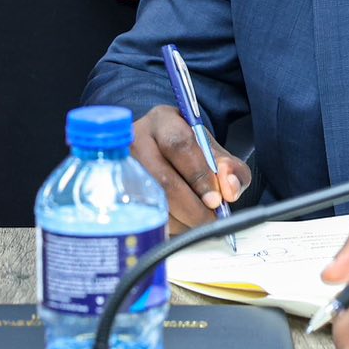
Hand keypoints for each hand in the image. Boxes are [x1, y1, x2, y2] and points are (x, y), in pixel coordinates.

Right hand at [131, 105, 251, 232]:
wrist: (159, 155)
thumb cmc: (189, 154)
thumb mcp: (213, 153)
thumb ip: (231, 169)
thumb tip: (229, 190)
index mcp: (163, 121)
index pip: (179, 145)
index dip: (199, 176)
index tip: (216, 200)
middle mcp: (136, 140)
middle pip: (163, 179)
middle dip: (192, 207)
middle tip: (211, 221)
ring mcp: (122, 166)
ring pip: (153, 203)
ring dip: (181, 221)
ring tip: (199, 224)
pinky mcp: (117, 191)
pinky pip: (143, 217)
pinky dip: (167, 227)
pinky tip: (181, 225)